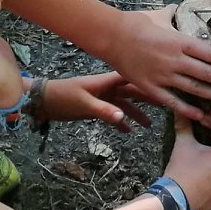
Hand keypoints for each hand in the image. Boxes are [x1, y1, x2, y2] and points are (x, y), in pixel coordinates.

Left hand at [38, 72, 156, 130]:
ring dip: (136, 113)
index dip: (149, 80)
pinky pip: (113, 113)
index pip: (133, 78)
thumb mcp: (84, 104)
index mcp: (107, 82)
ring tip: (150, 124)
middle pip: (133, 90)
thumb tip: (123, 117)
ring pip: (124, 104)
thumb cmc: (63, 98)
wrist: (43, 102)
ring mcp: (102, 97)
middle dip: (148, 97)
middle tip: (167, 104)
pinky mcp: (96, 107)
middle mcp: (108, 88)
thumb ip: (103, 111)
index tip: (166, 84)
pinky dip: (121, 121)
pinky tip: (128, 131)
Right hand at [100, 7, 210, 120]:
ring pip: (193, 88)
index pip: (210, 53)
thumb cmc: (135, 24)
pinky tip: (201, 115)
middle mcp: (174, 59)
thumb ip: (172, 14)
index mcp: (179, 40)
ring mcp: (162, 74)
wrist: (111, 36)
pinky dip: (187, 109)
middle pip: (207, 73)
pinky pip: (171, 101)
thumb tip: (177, 8)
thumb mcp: (158, 15)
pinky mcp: (150, 87)